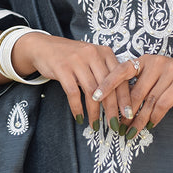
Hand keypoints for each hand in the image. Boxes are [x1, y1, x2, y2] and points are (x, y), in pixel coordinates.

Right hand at [12, 34, 132, 129]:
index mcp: (105, 52)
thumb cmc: (72, 57)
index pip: (120, 78)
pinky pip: (73, 93)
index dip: (125, 98)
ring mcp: (77, 61)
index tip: (128, 114)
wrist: (44, 47)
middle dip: (112, 109)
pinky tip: (80, 117)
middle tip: (114, 125)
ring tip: (96, 126)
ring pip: (91, 92)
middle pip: (108, 87)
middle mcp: (93, 54)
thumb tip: (120, 100)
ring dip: (95, 112)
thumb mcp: (92, 59)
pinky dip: (77, 108)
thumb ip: (105, 73)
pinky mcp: (62, 68)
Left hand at [93, 55, 172, 134]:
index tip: (94, 97)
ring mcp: (170, 70)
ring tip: (130, 132)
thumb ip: (138, 89)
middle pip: (135, 91)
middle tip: (116, 127)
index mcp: (145, 60)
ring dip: (139, 119)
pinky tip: (150, 126)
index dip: (107, 84)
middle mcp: (156, 61)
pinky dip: (155, 117)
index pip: (121, 70)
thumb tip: (115, 108)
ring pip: (148, 100)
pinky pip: (163, 104)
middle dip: (124, 111)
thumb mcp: (155, 83)